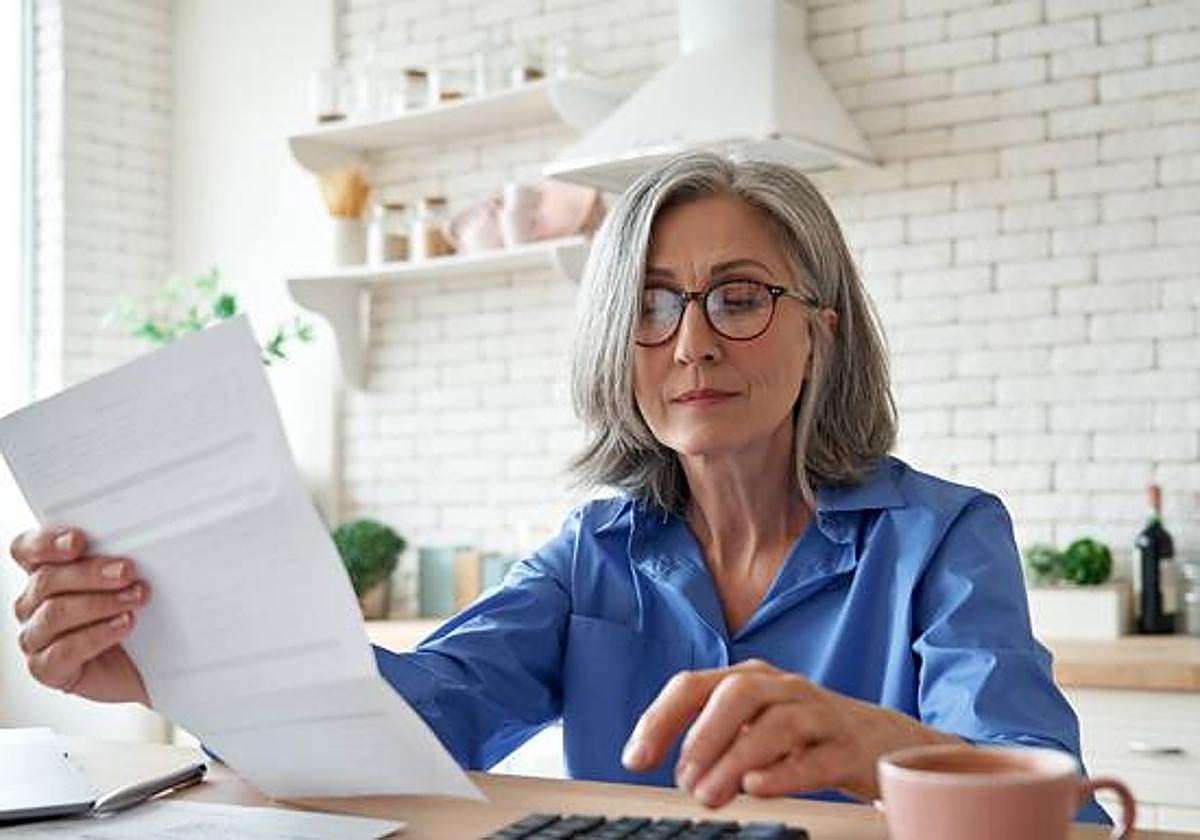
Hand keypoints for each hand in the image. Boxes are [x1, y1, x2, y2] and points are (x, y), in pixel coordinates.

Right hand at [10, 526, 150, 704]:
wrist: (141, 664)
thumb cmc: (130, 618)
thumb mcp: (124, 582)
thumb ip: (115, 561)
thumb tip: (135, 545)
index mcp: (44, 573)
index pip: (26, 550)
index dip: (46, 543)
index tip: (78, 540)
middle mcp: (33, 604)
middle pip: (45, 580)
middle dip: (91, 573)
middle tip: (127, 571)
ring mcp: (35, 637)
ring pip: (55, 614)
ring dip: (101, 603)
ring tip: (134, 599)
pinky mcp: (46, 668)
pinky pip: (64, 650)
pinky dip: (98, 635)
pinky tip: (123, 625)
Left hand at [621, 659, 959, 807]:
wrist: (879, 740)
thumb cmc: (802, 734)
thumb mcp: (753, 726)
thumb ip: (713, 740)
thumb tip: (673, 769)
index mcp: (749, 679)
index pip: (694, 685)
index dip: (660, 719)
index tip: (634, 759)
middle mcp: (782, 688)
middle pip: (737, 693)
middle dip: (703, 735)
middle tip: (683, 780)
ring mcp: (819, 713)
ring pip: (777, 724)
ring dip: (737, 759)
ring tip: (710, 794)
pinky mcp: (848, 747)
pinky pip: (818, 756)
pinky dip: (785, 772)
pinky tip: (758, 788)